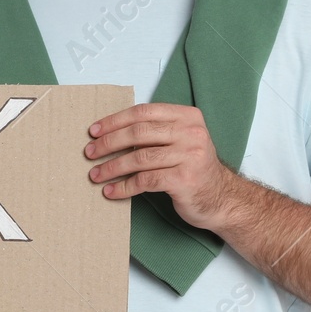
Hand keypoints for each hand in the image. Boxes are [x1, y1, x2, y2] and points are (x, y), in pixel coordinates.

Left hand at [85, 103, 243, 233]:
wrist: (221, 198)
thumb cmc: (193, 169)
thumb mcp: (180, 142)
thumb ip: (155, 133)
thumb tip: (110, 134)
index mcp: (187, 117)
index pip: (143, 113)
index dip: (115, 121)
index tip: (94, 131)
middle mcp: (191, 132)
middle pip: (138, 133)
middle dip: (109, 143)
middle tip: (89, 153)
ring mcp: (190, 155)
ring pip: (139, 158)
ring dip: (112, 167)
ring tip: (95, 175)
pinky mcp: (184, 179)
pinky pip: (145, 181)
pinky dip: (124, 187)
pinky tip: (111, 191)